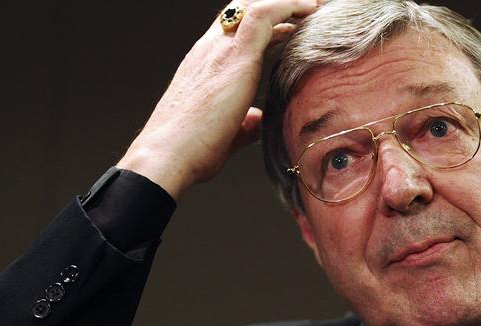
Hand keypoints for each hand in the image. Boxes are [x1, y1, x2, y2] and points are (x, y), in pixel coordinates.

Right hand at [116, 0, 320, 198]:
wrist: (167, 155)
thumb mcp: (224, 133)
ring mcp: (220, 49)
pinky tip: (309, 8)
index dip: (264, 25)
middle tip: (306, 9)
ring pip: (253, 6)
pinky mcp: (235, 56)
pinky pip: (264, 15)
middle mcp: (209, 50)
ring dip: (286, 3)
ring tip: (313, 5)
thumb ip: (243, 124)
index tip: (290, 28)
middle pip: (242, 10)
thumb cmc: (190, 150)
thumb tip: (256, 121)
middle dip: (275, 6)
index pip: (234, 31)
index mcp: (204, 65)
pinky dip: (288, 6)